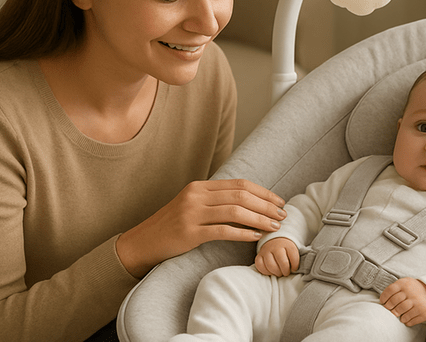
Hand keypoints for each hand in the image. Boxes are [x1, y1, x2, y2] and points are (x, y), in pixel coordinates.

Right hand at [117, 179, 285, 277]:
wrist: (143, 242)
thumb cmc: (172, 226)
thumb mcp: (193, 206)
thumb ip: (216, 201)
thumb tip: (248, 202)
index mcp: (200, 186)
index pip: (239, 184)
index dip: (263, 192)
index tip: (279, 201)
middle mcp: (196, 196)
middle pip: (240, 196)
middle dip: (266, 205)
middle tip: (282, 215)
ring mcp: (191, 213)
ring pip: (235, 212)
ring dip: (259, 219)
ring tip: (274, 227)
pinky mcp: (189, 232)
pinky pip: (222, 231)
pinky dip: (243, 233)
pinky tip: (256, 237)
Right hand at [255, 237, 299, 276]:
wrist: (274, 239)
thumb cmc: (285, 248)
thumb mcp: (292, 250)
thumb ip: (294, 258)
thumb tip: (293, 270)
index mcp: (286, 244)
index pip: (293, 257)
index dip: (295, 266)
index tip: (294, 268)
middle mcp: (275, 246)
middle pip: (282, 262)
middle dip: (285, 271)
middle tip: (286, 272)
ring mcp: (266, 251)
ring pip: (270, 265)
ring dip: (276, 272)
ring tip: (279, 273)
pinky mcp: (259, 255)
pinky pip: (259, 266)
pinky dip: (265, 272)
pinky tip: (271, 272)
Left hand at [379, 277, 425, 326]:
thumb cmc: (414, 289)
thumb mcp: (405, 283)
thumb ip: (394, 288)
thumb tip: (382, 301)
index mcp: (405, 283)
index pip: (389, 290)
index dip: (384, 298)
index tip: (383, 302)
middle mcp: (411, 292)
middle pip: (393, 302)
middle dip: (389, 308)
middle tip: (390, 309)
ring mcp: (418, 303)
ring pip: (400, 312)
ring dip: (397, 314)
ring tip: (398, 314)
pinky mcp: (423, 313)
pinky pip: (410, 320)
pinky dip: (405, 321)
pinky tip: (406, 318)